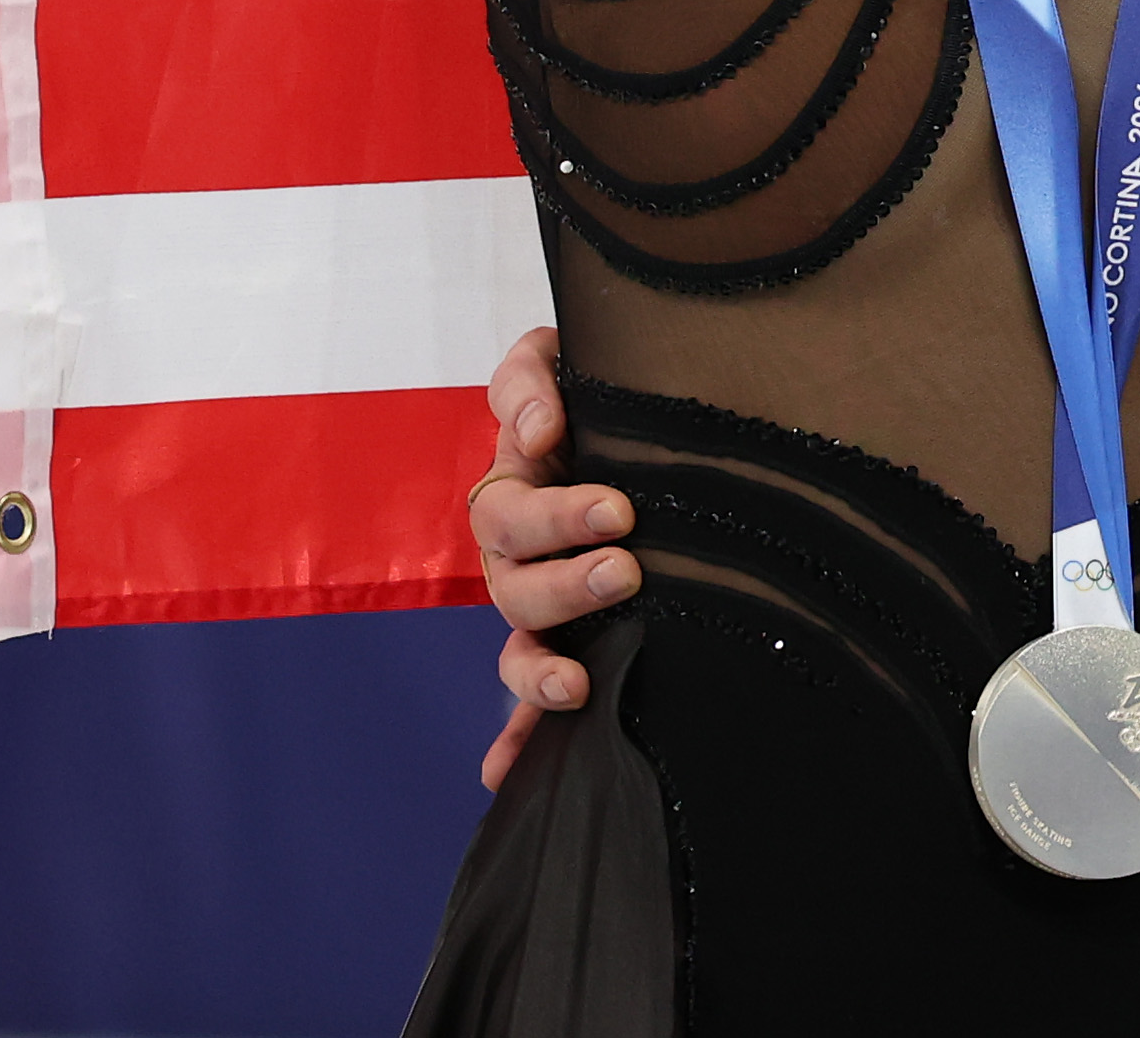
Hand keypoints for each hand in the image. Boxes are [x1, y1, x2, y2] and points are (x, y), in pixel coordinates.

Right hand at [466, 323, 639, 791]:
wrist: (635, 436)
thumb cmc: (602, 401)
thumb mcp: (567, 366)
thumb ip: (535, 378)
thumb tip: (539, 430)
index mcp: (519, 480)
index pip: (510, 486)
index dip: (534, 477)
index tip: (562, 447)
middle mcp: (517, 547)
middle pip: (514, 573)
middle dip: (564, 573)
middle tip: (623, 560)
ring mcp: (535, 601)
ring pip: (519, 640)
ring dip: (540, 666)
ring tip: (579, 679)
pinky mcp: (560, 643)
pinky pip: (526, 700)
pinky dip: (515, 735)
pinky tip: (504, 774)